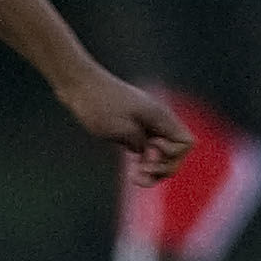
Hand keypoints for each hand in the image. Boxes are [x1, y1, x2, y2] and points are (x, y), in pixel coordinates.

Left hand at [57, 68, 193, 185]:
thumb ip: (140, 143)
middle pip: (174, 152)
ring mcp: (143, 123)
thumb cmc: (96, 103)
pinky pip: (146, 150)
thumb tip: (148, 152)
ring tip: (136, 178)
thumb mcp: (121, 128)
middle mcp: (155, 120)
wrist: (74, 82)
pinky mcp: (129, 127)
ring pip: (160, 153)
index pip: (186, 143)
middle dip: (162, 167)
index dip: (172, 155)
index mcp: (158, 116)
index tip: (149, 151)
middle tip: (139, 171)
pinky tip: (133, 172)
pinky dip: (142, 162)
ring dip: (152, 169)